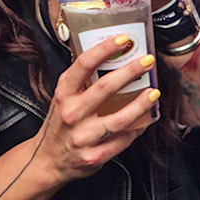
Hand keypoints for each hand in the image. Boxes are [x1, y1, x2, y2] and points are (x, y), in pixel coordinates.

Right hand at [35, 33, 158, 184]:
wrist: (46, 160)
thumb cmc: (59, 123)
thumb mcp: (62, 97)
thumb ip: (80, 80)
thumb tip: (107, 56)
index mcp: (64, 93)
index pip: (84, 65)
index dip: (104, 49)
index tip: (122, 39)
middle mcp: (72, 113)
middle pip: (105, 88)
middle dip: (130, 72)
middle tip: (147, 61)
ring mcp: (82, 137)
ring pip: (118, 119)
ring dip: (140, 104)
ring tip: (153, 93)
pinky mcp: (93, 157)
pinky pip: (120, 142)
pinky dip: (135, 131)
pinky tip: (145, 122)